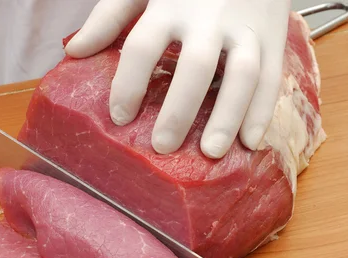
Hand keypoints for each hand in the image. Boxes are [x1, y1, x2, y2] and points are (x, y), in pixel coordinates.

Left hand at [65, 0, 290, 158]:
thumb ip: (110, 16)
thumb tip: (74, 50)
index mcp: (170, 3)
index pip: (143, 46)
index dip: (128, 83)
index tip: (120, 117)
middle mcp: (210, 16)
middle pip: (195, 66)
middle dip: (179, 108)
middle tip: (163, 146)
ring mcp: (246, 27)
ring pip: (242, 74)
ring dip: (228, 116)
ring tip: (211, 152)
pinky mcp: (273, 37)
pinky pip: (273, 77)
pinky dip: (263, 111)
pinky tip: (250, 142)